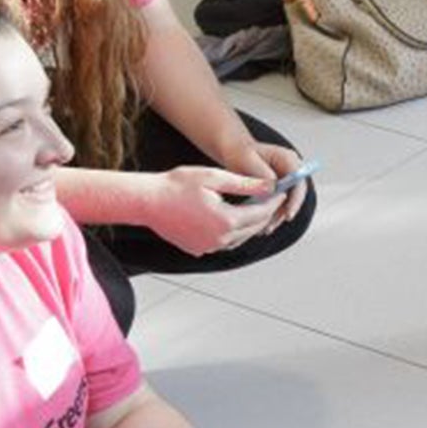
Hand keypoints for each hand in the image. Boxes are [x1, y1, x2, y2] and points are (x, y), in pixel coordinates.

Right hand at [145, 165, 279, 255]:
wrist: (146, 201)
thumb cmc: (175, 185)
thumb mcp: (214, 177)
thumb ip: (245, 184)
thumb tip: (269, 185)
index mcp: (226, 221)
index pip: (260, 213)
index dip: (272, 202)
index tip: (280, 192)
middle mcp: (219, 239)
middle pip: (252, 228)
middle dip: (264, 214)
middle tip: (271, 199)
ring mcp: (208, 247)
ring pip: (239, 238)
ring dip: (249, 225)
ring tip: (255, 208)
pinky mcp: (198, 249)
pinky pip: (223, 242)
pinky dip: (232, 232)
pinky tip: (233, 219)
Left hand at [238, 140, 313, 232]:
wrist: (234, 152)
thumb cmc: (239, 152)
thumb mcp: (247, 159)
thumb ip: (262, 172)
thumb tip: (273, 189)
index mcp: (288, 159)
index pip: (299, 181)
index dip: (295, 199)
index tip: (288, 214)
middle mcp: (292, 170)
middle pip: (295, 196)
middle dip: (284, 212)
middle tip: (271, 226)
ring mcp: (287, 181)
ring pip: (287, 204)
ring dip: (276, 217)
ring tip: (263, 229)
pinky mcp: (279, 190)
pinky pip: (279, 205)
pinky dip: (270, 215)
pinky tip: (260, 225)